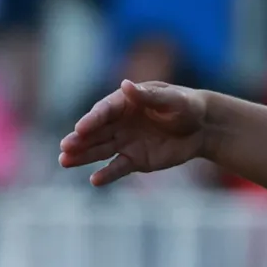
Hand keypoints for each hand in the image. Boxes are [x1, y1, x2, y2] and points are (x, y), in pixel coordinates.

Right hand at [59, 79, 209, 185]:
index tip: (79, 128)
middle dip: (79, 139)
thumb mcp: (173, 99)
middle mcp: (120, 122)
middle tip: (64, 147)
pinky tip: (94, 180)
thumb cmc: (187, 106)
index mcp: (125, 102)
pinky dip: (107, 174)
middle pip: (96, 132)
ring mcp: (125, 142)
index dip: (92, 120)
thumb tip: (126, 85)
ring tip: (64, 161)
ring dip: (83, 156)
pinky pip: (117, 168)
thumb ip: (149, 96)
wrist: (202, 128)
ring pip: (100, 150)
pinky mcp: (134, 160)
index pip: (104, 111)